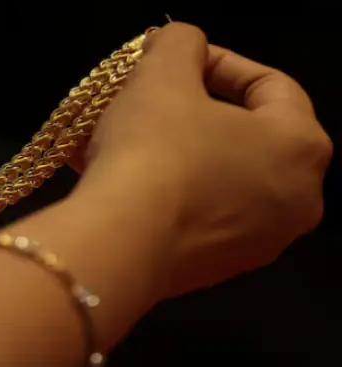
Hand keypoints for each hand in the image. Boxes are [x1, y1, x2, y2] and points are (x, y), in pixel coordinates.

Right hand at [75, 23, 331, 296]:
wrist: (119, 245)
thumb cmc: (152, 151)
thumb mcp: (162, 72)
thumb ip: (180, 43)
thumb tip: (178, 47)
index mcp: (301, 146)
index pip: (269, 84)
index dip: (215, 61)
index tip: (170, 59)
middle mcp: (296, 200)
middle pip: (241, 136)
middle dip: (186, 111)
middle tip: (145, 99)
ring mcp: (257, 243)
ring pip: (212, 178)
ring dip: (169, 152)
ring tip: (118, 139)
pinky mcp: (215, 271)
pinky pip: (193, 215)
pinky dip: (163, 191)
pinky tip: (117, 177)